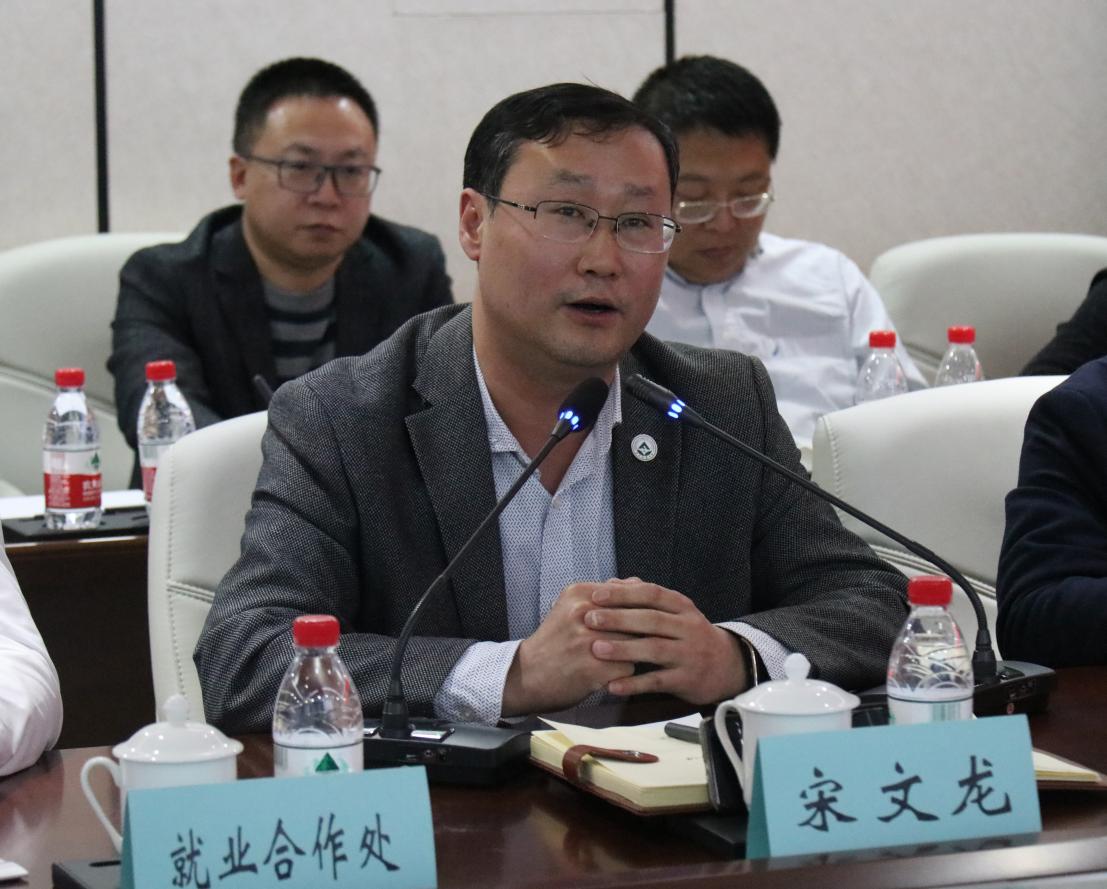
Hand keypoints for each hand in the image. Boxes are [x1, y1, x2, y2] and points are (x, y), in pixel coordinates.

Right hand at [501, 582, 635, 716]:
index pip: (631, 592)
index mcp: (580, 593)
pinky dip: (622, 674)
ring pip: (636, 643)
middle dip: (640, 632)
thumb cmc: (556, 640)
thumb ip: (606, 593)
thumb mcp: (572, 605)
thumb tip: (639, 583)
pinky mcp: (595, 668)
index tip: (644, 619)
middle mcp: (584, 613)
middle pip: (637, 618)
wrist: (528, 674)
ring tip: (617, 657)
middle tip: (635, 642)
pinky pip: (629, 669)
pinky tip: (608, 674)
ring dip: (634, 653)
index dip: (644, 608)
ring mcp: (590, 641)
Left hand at [584, 578, 747, 704]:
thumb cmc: (688, 635)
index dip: (623, 594)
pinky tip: (613, 684)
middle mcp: (688, 627)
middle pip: (651, 619)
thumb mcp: (674, 612)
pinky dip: (634, 683)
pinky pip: (658, 681)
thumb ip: (644, 597)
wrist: (727, 665)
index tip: (596, 595)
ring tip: (596, 649)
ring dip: (623, 649)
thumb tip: (611, 583)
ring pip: (654, 649)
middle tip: (589, 618)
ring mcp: (689, 654)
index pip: (652, 593)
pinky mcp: (687, 680)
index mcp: (682, 606)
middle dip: (618, 618)